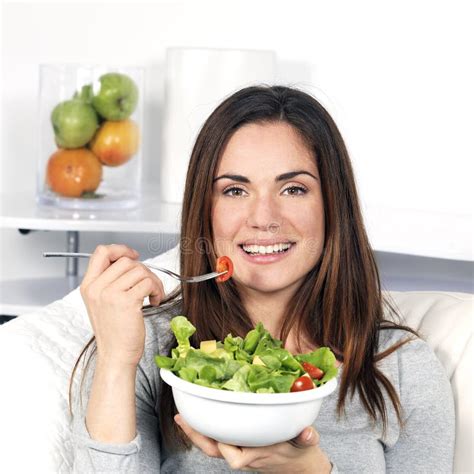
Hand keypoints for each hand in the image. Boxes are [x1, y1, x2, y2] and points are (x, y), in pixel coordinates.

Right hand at [80, 244, 164, 366]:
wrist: (116, 356)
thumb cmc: (114, 332)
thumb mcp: (102, 303)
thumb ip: (110, 281)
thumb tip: (130, 261)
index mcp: (89, 285)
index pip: (101, 252)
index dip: (120, 249)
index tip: (134, 256)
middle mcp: (97, 288)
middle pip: (126, 260)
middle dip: (144, 270)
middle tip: (149, 285)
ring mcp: (110, 294)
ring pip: (140, 270)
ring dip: (153, 281)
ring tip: (153, 294)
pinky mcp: (126, 302)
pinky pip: (148, 282)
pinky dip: (157, 290)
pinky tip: (154, 301)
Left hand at [174, 414, 331, 472]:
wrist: (299, 467)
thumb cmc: (300, 452)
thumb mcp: (306, 443)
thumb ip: (306, 438)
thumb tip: (308, 432)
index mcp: (257, 454)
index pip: (234, 454)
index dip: (223, 443)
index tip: (216, 429)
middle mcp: (244, 454)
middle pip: (215, 450)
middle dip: (197, 435)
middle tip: (181, 418)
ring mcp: (239, 450)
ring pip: (212, 446)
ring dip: (197, 432)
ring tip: (182, 416)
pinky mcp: (238, 445)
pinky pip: (217, 440)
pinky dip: (205, 430)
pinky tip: (197, 417)